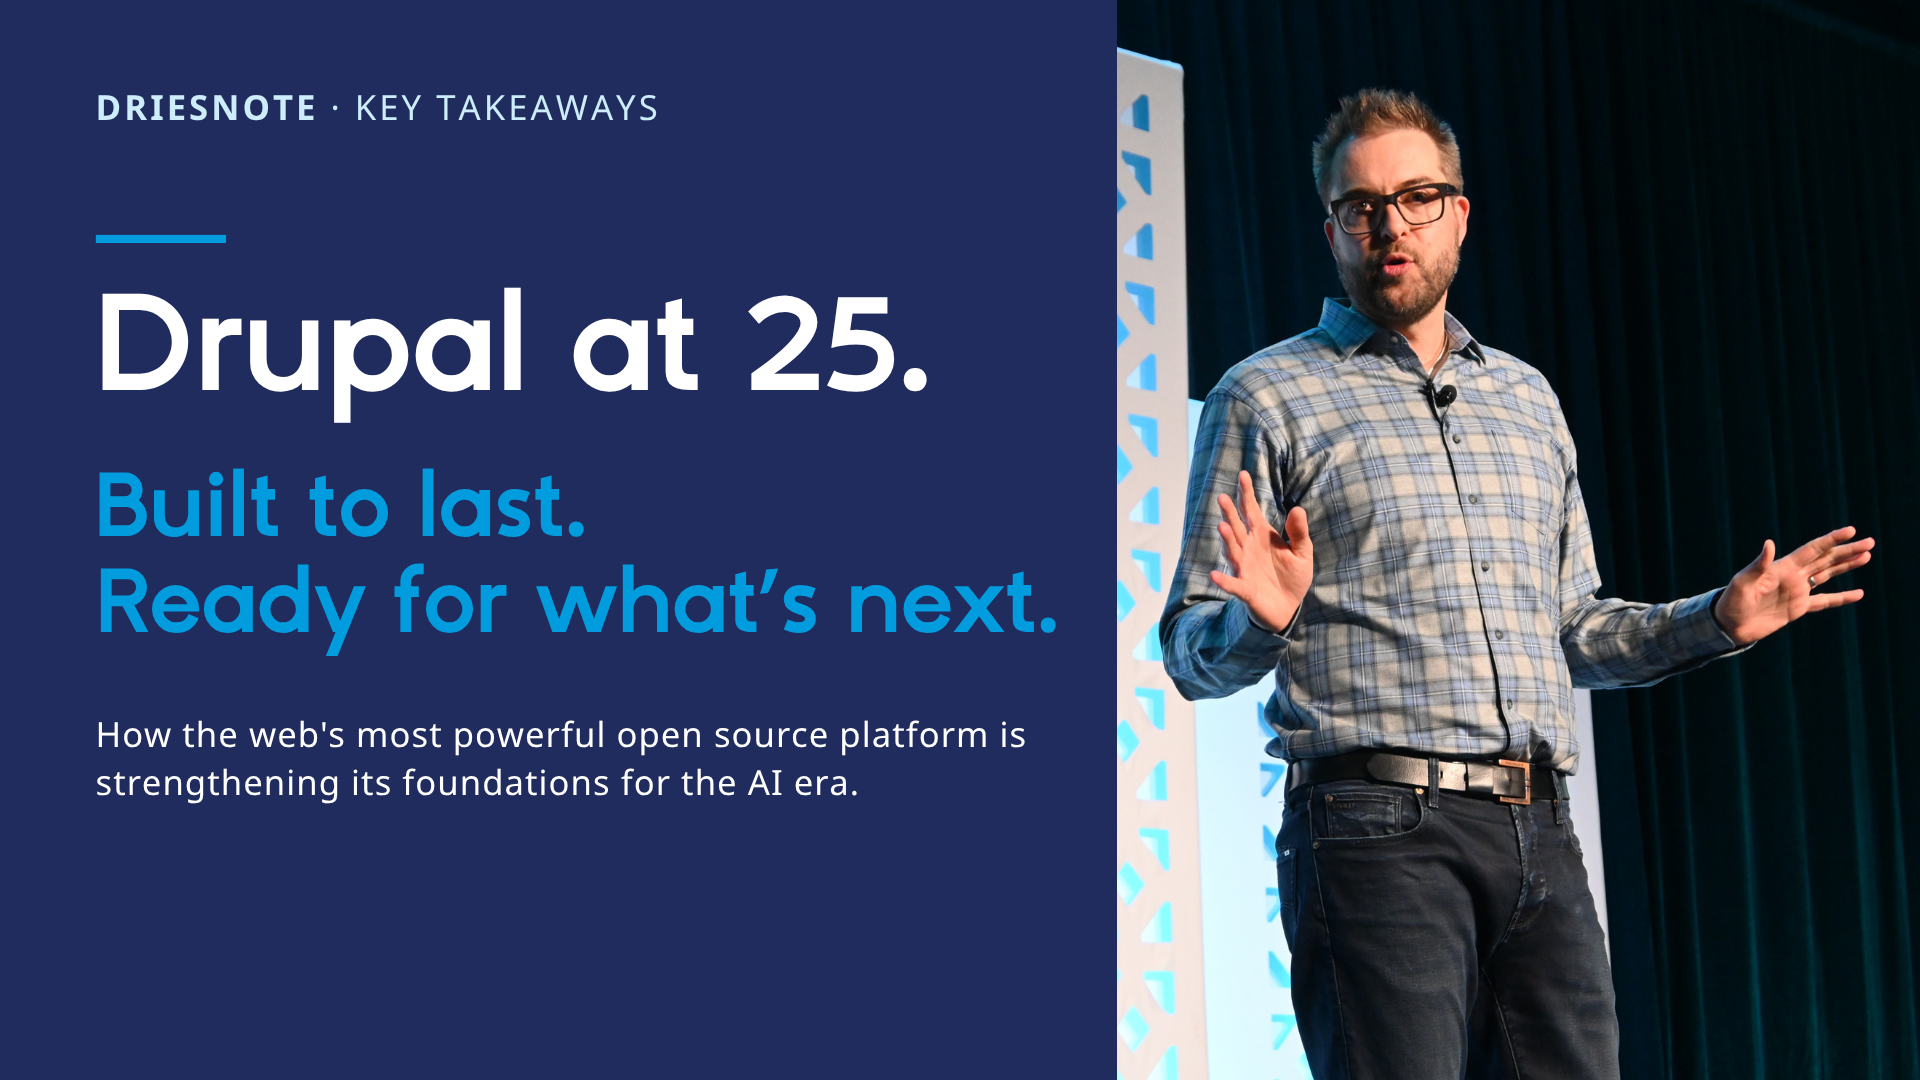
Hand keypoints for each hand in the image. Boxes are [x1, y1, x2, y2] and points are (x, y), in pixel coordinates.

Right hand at [1210, 470, 1312, 632]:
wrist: (1289, 607)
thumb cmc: (1292, 576)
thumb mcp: (1302, 552)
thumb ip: (1299, 532)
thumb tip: (1298, 509)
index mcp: (1261, 536)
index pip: (1251, 511)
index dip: (1246, 494)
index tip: (1243, 475)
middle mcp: (1249, 548)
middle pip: (1237, 527)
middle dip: (1230, 513)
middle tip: (1223, 498)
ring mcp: (1245, 568)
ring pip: (1233, 551)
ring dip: (1227, 541)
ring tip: (1223, 527)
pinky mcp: (1245, 589)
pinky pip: (1233, 584)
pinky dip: (1224, 581)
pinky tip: (1215, 575)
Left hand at [1712, 526, 1873, 645]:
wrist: (1730, 625)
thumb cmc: (1732, 601)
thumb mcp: (1742, 582)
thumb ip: (1758, 565)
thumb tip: (1770, 543)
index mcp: (1782, 567)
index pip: (1812, 549)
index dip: (1831, 540)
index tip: (1850, 531)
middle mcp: (1793, 576)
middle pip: (1825, 559)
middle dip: (1847, 550)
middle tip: (1870, 542)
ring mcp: (1797, 591)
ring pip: (1828, 575)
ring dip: (1847, 566)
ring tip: (1866, 556)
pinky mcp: (1799, 608)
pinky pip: (1825, 601)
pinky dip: (1842, 598)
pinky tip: (1858, 593)